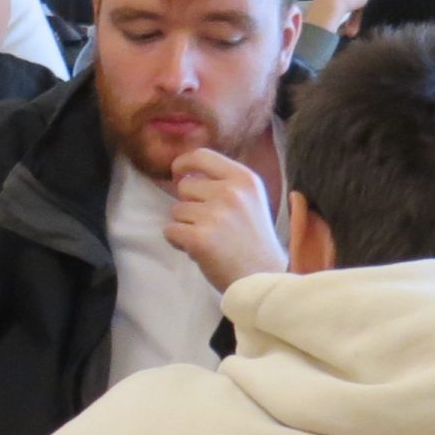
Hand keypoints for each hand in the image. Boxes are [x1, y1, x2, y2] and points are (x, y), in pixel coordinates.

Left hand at [166, 147, 287, 292]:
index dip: (184, 163)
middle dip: (189, 205)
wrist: (264, 279)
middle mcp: (230, 192)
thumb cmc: (254, 242)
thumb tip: (186, 173)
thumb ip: (224, 184)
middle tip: (210, 226)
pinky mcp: (199, 238)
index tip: (179, 173)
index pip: (201, 155)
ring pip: (176, 211)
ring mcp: (215, 215)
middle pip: (184, 186)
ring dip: (185, 226)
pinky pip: (170, 231)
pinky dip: (178, 242)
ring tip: (210, 241)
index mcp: (245, 179)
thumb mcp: (251, 201)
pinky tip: (199, 251)